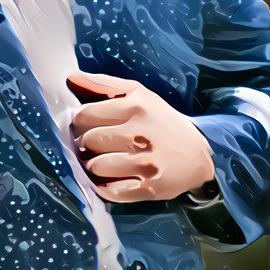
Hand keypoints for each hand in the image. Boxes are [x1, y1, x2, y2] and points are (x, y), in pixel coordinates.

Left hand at [66, 72, 214, 203]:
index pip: (85, 115)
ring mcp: (148, 163)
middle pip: (89, 141)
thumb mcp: (140, 95)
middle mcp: (142, 133)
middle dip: (85, 145)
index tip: (84, 127)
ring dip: (93, 167)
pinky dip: (104, 188)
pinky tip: (111, 179)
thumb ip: (104, 85)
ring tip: (101, 163)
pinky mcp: (151, 188)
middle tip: (92, 146)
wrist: (199, 155)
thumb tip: (70, 79)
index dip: (78, 123)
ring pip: (96, 166)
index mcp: (137, 106)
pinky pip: (111, 191)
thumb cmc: (161, 122)